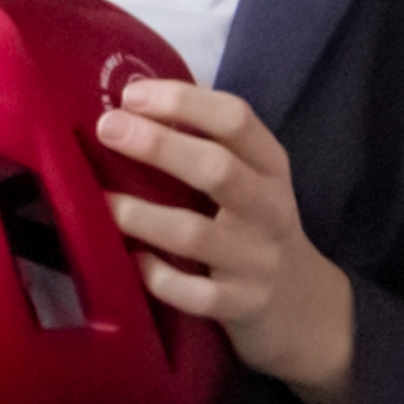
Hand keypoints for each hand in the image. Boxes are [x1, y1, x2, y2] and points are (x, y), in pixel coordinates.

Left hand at [97, 79, 354, 403]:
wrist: (302, 305)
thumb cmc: (253, 226)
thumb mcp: (248, 179)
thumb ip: (202, 145)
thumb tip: (126, 111)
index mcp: (271, 166)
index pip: (235, 119)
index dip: (182, 101)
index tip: (131, 96)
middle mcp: (269, 209)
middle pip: (217, 169)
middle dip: (158, 145)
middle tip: (107, 129)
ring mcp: (257, 261)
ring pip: (195, 234)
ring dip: (142, 215)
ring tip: (100, 200)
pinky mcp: (242, 307)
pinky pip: (195, 294)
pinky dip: (159, 277)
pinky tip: (133, 261)